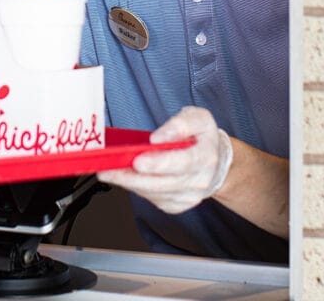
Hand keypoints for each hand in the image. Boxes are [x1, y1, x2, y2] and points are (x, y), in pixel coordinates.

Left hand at [97, 107, 231, 213]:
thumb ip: (180, 124)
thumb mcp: (197, 119)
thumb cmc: (201, 137)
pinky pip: (152, 199)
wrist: (214, 161)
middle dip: (133, 176)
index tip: (138, 159)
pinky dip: (136, 188)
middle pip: (162, 183)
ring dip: (129, 183)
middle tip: (110, 169)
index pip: (182, 163)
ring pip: (154, 193)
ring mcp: (188, 196)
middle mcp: (199, 181)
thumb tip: (159, 137)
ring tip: (108, 171)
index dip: (159, 162)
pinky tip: (124, 177)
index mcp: (205, 157)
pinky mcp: (176, 205)